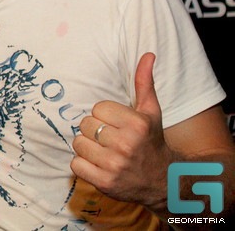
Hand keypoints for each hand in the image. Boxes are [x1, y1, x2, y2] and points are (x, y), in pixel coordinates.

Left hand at [70, 52, 173, 208]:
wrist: (163, 181)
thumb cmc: (151, 141)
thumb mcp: (151, 111)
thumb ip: (144, 82)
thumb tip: (147, 55)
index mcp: (136, 124)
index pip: (97, 108)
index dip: (104, 115)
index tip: (117, 124)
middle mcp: (126, 145)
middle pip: (85, 125)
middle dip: (94, 130)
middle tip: (110, 139)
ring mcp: (114, 165)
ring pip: (78, 144)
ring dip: (87, 147)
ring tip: (105, 151)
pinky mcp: (104, 183)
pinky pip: (75, 164)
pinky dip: (83, 165)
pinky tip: (99, 164)